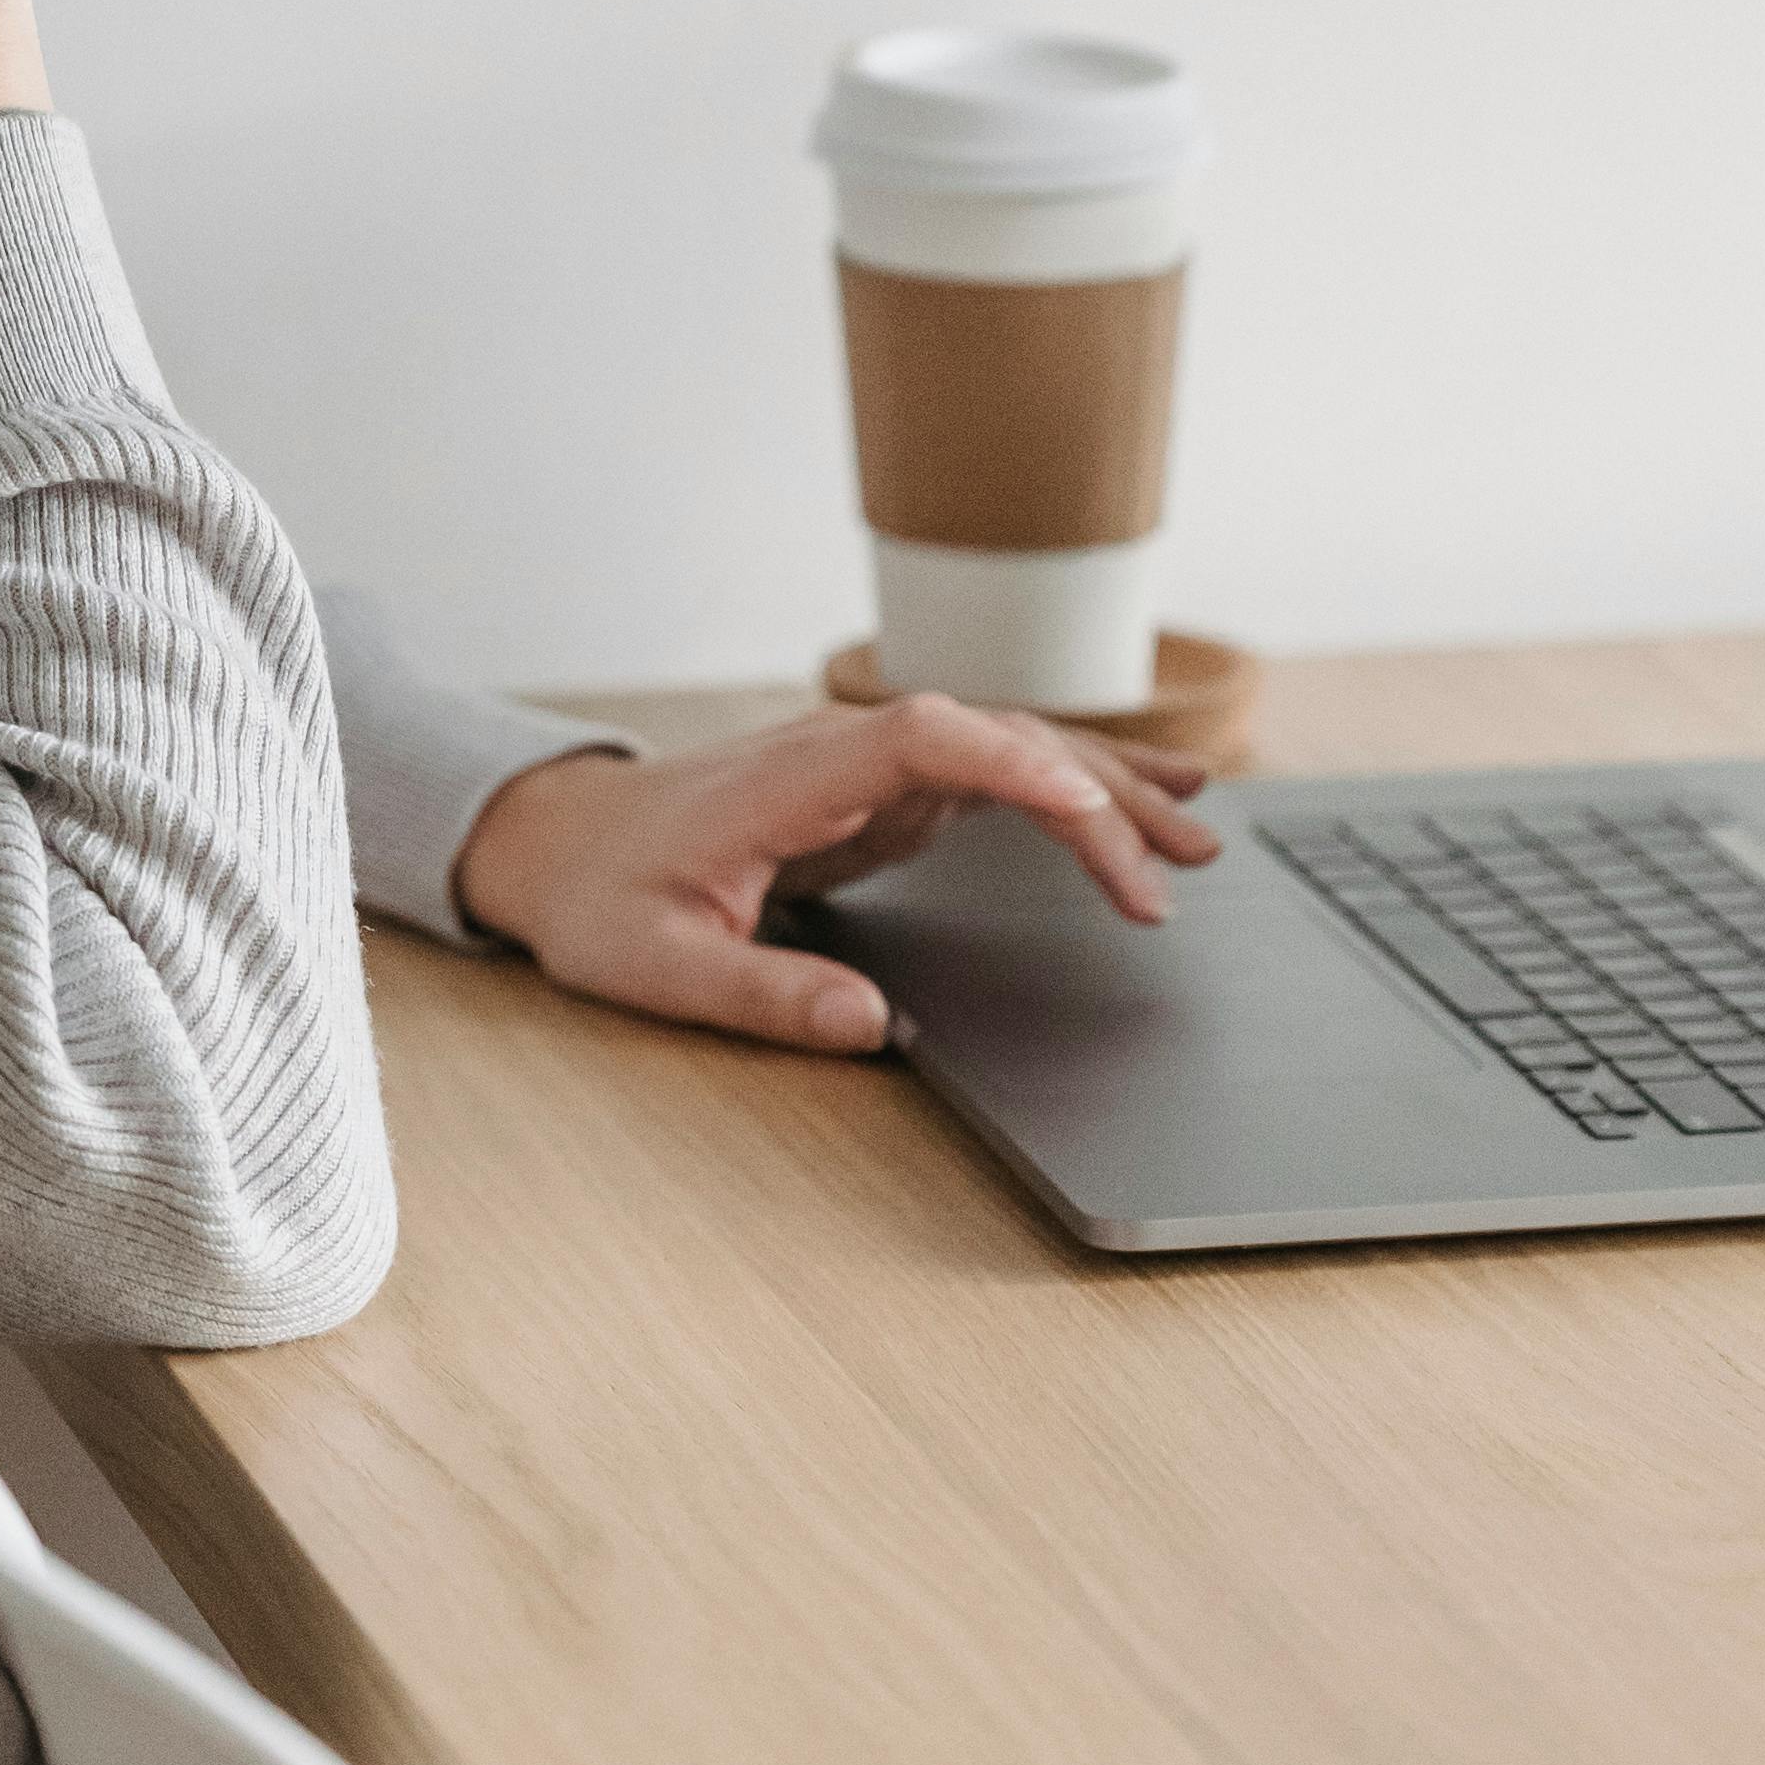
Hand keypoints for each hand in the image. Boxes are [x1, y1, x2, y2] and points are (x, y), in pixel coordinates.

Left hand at [450, 696, 1220, 1053]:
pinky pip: (994, 775)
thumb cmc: (603, 900)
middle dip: (1092, 797)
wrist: (562, 842)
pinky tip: (1141, 797)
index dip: (1011, 762)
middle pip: (991, 742)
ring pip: (1007, 749)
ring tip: (1202, 832)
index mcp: (790, 777)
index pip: (922, 736)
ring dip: (1104, 784)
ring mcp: (870, 763)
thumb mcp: (657, 966)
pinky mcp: (884, 788)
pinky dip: (1071, 785)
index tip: (1088, 810)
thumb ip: (762, 993)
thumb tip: (872, 1028)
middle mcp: (842, 751)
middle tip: (1176, 875)